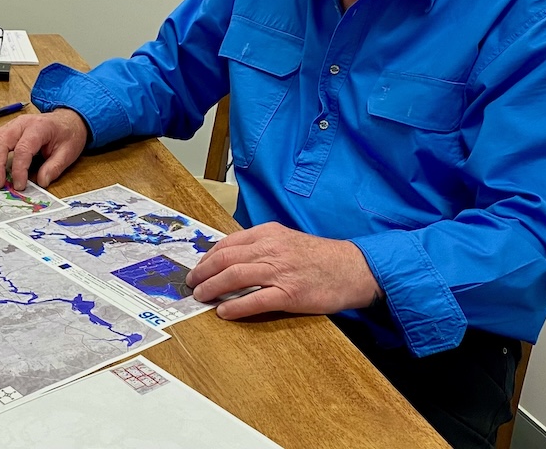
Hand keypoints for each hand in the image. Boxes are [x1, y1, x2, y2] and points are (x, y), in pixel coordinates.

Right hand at [0, 108, 87, 190]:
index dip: (18, 169)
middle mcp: (21, 123)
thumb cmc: (67, 135)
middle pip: (0, 141)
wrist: (67, 120)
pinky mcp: (5, 130)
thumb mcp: (68, 152)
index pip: (22, 149)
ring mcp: (11, 125)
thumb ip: (55, 167)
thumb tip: (41, 182)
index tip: (19, 185)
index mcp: (39, 127)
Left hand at [185, 222, 381, 319]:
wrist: (353, 268)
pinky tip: (224, 312)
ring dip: (213, 288)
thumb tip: (232, 259)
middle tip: (192, 284)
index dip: (207, 258)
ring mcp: (280, 271)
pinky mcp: (290, 294)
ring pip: (235, 277)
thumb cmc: (319, 257)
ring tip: (201, 297)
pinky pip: (256, 300)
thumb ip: (261, 245)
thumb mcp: (287, 239)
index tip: (198, 268)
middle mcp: (271, 249)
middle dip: (203, 273)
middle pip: (226, 259)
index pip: (228, 244)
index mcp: (268, 233)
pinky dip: (236, 307)